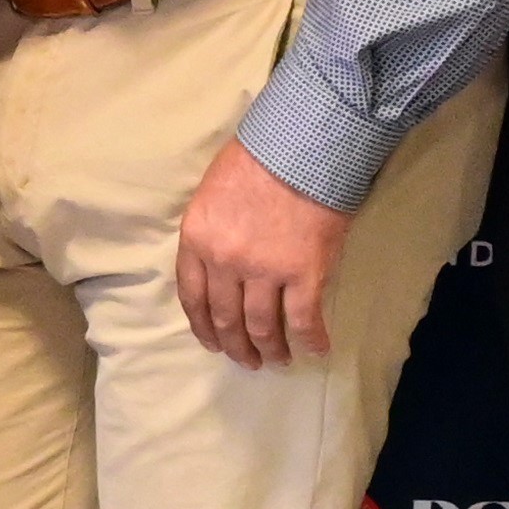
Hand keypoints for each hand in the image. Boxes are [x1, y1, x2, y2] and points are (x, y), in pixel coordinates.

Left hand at [174, 136, 349, 369]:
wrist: (300, 148)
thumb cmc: (253, 161)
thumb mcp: (210, 195)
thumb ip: (209, 234)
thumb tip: (216, 265)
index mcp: (197, 240)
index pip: (192, 296)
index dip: (202, 326)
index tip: (212, 342)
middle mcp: (225, 262)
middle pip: (226, 317)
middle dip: (235, 345)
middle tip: (246, 360)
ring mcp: (265, 271)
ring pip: (262, 326)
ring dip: (270, 349)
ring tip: (277, 360)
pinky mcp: (305, 274)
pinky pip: (304, 319)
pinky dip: (311, 340)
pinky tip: (316, 350)